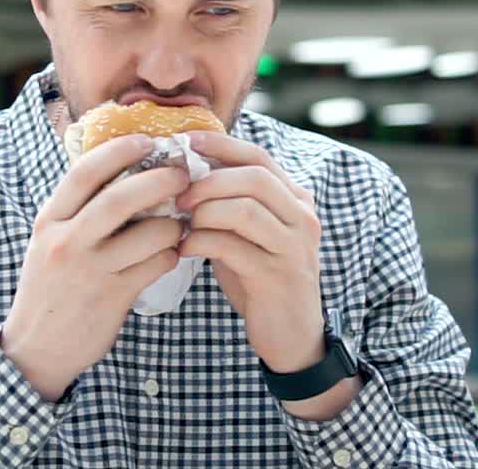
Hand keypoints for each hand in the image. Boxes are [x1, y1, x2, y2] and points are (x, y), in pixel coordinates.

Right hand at [1, 134, 188, 400]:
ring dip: (173, 223)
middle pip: (122, 197)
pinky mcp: (113, 298)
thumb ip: (76, 210)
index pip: (85, 171)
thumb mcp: (49, 241)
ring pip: (149, 233)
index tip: (146, 140)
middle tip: (183, 172)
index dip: (119, 150)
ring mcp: (91, 271)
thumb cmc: (50, 286)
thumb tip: (118, 171)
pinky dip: (171, 254)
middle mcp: (67, 241)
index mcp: (49, 221)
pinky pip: (156, 265)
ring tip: (181, 222)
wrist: (37, 347)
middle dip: (160, 179)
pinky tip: (172, 253)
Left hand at [175, 131, 324, 372]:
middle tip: (176, 194)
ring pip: (245, 210)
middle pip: (254, 177)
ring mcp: (294, 247)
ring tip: (180, 222)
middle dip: (208, 180)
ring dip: (204, 212)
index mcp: (295, 199)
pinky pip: (234, 247)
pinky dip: (201, 242)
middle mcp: (302, 217)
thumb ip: (226, 204)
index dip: (220, 145)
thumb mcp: (246, 234)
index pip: (259, 157)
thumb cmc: (259, 278)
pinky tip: (184, 248)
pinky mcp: (279, 276)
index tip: (184, 141)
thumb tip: (180, 174)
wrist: (291, 336)